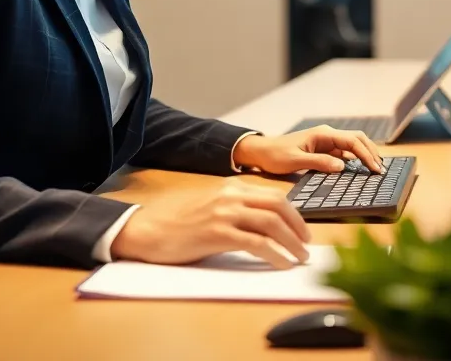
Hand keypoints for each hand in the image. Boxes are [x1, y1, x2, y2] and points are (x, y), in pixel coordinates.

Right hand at [110, 179, 309, 268]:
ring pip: (272, 223)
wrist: (144, 228)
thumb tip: (260, 221)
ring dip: (291, 242)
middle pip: (278, 205)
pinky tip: (281, 264)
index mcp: (229, 186)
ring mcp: (224, 213)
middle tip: (306, 243)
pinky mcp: (217, 234)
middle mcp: (230, 195)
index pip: (273, 194)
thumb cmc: (172, 220)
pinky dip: (275, 254)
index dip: (293, 213)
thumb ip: (232, 206)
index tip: (301, 229)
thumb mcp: (208, 204)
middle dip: (298, 226)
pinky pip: (257, 243)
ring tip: (299, 257)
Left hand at [232, 126, 384, 174]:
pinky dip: (357, 159)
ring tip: (376, 169)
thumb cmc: (275, 155)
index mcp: (322, 134)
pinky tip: (361, 170)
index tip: (375, 169)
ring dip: (366, 155)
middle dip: (371, 153)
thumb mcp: (295, 161)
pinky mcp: (325, 150)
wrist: (261, 152)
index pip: (352, 141)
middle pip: (357, 139)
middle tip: (380, 170)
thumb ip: (318, 163)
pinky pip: (345, 152)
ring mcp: (327, 142)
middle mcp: (327, 135)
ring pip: (353, 145)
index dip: (366, 154)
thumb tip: (342, 167)